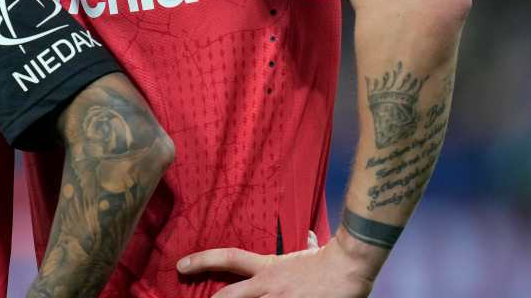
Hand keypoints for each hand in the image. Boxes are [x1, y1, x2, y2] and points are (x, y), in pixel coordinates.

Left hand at [176, 234, 374, 297]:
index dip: (201, 261)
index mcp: (267, 268)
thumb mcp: (310, 252)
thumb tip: (311, 238)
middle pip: (228, 295)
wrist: (349, 267)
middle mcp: (267, 286)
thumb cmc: (329, 259)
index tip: (181, 265)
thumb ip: (305, 246)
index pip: (227, 258)